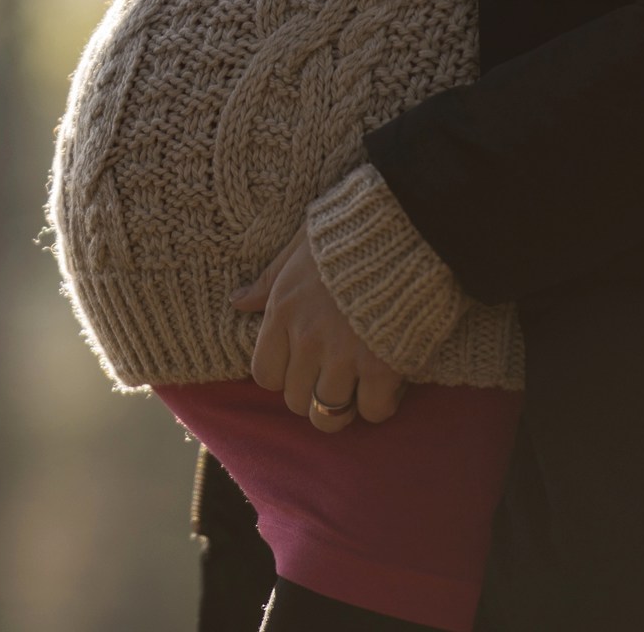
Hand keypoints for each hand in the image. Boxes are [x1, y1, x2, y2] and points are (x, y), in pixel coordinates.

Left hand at [229, 219, 406, 432]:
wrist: (406, 229)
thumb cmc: (349, 233)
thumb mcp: (298, 248)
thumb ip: (268, 280)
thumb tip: (238, 301)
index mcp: (283, 312)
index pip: (264, 373)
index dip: (283, 376)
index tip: (302, 364)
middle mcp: (307, 340)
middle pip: (294, 400)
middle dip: (311, 395)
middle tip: (332, 378)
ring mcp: (343, 356)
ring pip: (327, 414)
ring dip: (342, 408)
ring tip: (356, 390)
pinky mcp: (382, 366)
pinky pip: (371, 410)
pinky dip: (378, 405)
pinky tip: (386, 385)